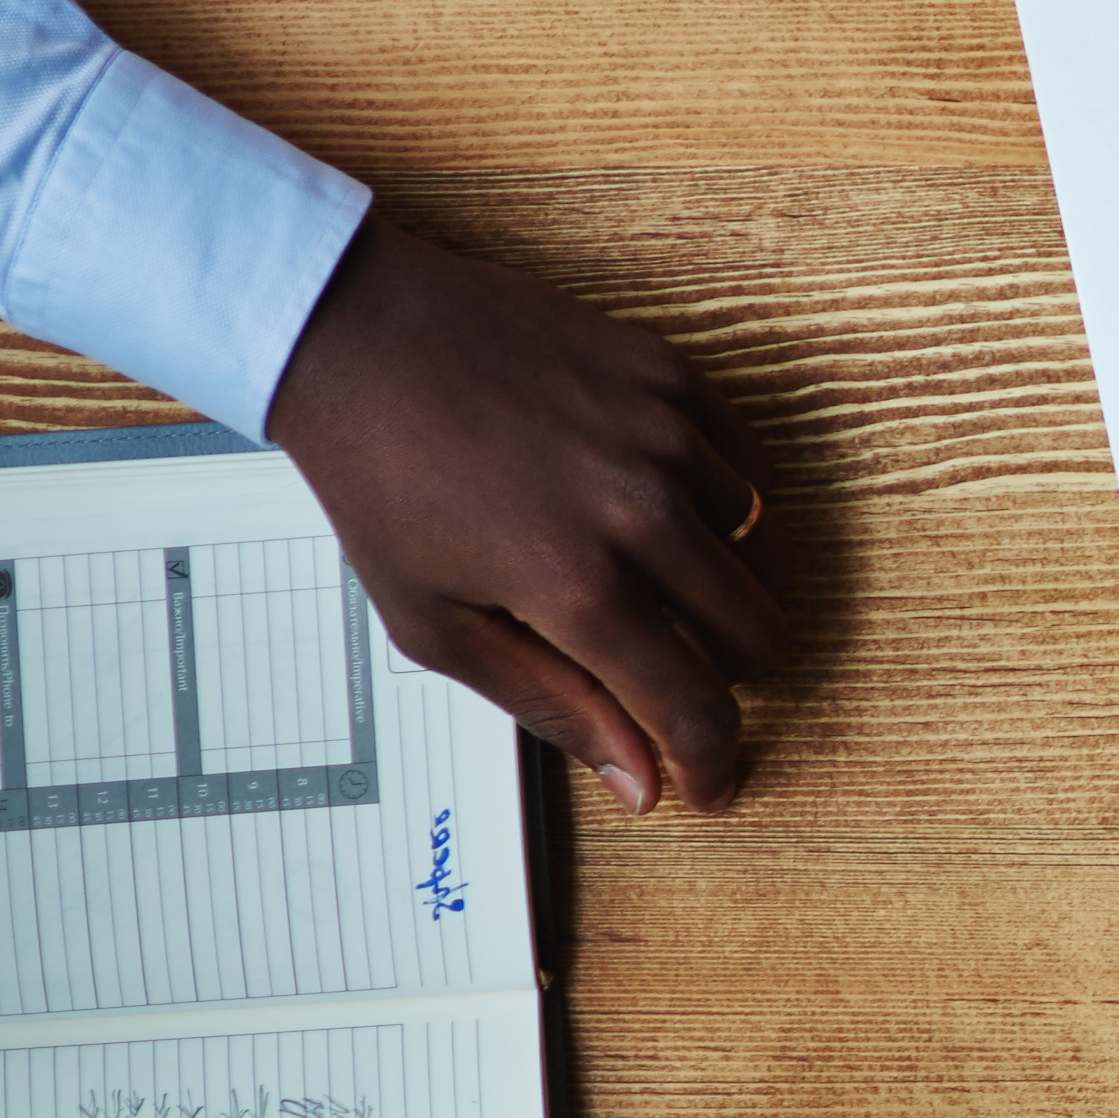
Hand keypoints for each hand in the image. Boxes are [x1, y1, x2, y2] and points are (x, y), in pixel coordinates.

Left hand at [265, 217, 781, 814]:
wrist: (357, 335)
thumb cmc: (382, 478)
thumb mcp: (435, 623)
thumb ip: (550, 705)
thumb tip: (641, 781)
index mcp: (578, 584)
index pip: (698, 709)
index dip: (713, 763)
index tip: (707, 782)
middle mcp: (642, 510)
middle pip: (761, 637)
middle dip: (724, 672)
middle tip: (669, 664)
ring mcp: (668, 437)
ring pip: (761, 554)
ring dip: (718, 582)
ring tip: (644, 568)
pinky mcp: (675, 379)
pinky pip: (747, 471)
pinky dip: (716, 506)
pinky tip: (651, 502)